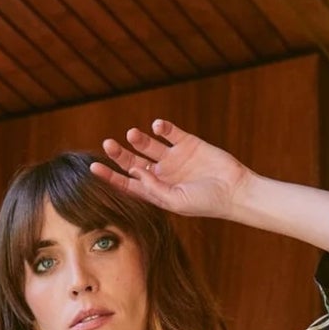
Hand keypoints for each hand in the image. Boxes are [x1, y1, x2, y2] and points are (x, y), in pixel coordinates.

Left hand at [90, 119, 251, 222]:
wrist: (235, 190)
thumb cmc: (206, 202)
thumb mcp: (176, 201)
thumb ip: (154, 189)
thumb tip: (134, 173)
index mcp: (156, 192)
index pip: (128, 184)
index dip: (110, 176)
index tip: (93, 168)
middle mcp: (162, 174)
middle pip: (134, 162)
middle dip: (119, 154)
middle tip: (108, 144)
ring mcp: (174, 158)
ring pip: (149, 146)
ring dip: (139, 139)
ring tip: (132, 134)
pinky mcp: (188, 144)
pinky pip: (171, 133)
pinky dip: (163, 128)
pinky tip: (158, 126)